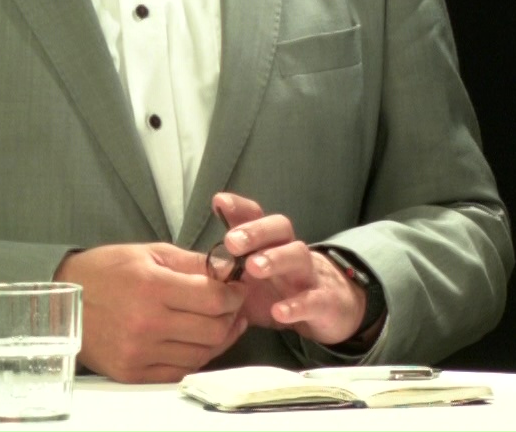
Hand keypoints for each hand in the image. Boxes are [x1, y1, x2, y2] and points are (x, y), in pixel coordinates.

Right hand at [52, 242, 246, 382]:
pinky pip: (179, 371)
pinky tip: (196, 342)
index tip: (237, 289)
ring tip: (220, 324)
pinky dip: (194, 358)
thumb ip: (191, 262)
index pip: (213, 299)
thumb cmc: (104, 272)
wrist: (62, 304)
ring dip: (218, 340)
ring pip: (200, 354)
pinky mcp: (132, 372)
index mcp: (151, 286)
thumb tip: (228, 270)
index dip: (234, 294)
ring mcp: (139, 352)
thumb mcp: (148, 252)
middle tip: (232, 308)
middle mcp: (146, 323)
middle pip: (212, 330)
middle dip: (231, 317)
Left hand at [212, 192, 373, 347]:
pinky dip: (297, 306)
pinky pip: (314, 301)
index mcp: (271, 244)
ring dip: (276, 258)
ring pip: (299, 256)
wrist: (330, 311)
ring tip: (254, 267)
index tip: (219, 202)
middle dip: (256, 231)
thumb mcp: (249, 278)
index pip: (257, 217)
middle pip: (280, 229)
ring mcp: (310, 276)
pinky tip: (279, 311)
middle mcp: (291, 252)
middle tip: (232, 241)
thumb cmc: (280, 291)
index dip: (240, 208)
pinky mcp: (325, 303)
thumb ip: (224, 267)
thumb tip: (185, 260)